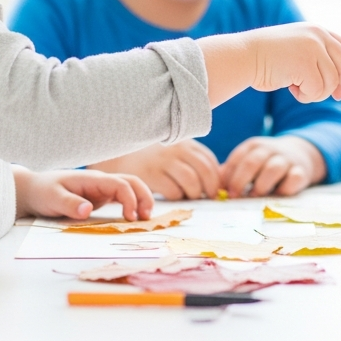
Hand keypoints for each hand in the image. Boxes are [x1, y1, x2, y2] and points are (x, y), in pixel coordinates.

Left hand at [12, 166, 153, 220]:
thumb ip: (70, 203)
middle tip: (147, 218)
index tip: (130, 218)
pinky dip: (132, 205)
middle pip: (132, 182)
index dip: (130, 199)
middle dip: (144, 197)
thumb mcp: (52, 198)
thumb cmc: (42, 192)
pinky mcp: (100, 197)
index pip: (120, 184)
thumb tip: (88, 210)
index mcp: (93, 179)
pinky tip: (134, 218)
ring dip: (141, 200)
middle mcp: (101, 182)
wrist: (33, 190)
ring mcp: (102, 189)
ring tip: (145, 219)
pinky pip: (122, 198)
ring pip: (130, 188)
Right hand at [88, 139, 221, 200]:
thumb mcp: (174, 151)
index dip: (216, 177)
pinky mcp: (150, 174)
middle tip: (206, 197)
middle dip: (209, 188)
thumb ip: (193, 160)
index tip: (215, 189)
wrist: (118, 155)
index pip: (209, 161)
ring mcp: (163, 161)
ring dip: (193, 193)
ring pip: (191, 181)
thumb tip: (221, 177)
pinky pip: (173, 191)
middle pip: (204, 171)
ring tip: (188, 196)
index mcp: (184, 143)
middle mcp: (176, 149)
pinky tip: (172, 196)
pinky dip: (177, 197)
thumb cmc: (151, 157)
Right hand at [200, 23, 340, 105]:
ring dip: (317, 93)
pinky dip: (306, 96)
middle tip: (335, 97)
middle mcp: (318, 36)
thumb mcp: (299, 49)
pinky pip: (318, 90)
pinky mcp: (305, 64)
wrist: (243, 56)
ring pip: (331, 82)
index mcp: (318, 31)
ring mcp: (312, 48)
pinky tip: (291, 89)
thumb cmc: (268, 58)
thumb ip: (319, 56)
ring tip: (298, 88)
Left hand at [222, 136, 325, 197]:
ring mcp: (287, 160)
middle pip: (253, 162)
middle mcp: (270, 150)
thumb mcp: (249, 161)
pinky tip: (278, 194)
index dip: (228, 175)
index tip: (223, 190)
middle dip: (240, 180)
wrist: (300, 154)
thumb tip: (211, 184)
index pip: (238, 158)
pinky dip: (286, 187)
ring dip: (262, 184)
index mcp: (254, 146)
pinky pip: (294, 178)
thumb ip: (232, 171)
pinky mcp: (301, 171)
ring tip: (255, 195)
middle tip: (234, 195)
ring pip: (273, 168)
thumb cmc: (266, 163)